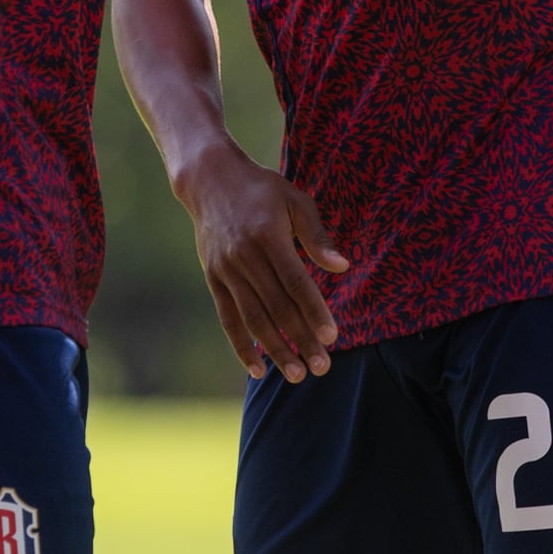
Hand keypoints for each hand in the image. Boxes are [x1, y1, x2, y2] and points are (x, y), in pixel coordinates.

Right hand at [173, 143, 349, 382]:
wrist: (210, 179)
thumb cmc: (262, 189)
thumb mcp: (295, 200)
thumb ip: (317, 236)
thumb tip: (342, 267)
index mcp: (268, 236)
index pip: (295, 282)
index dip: (314, 311)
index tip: (331, 337)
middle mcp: (245, 257)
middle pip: (276, 307)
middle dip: (300, 340)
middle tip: (322, 367)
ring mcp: (225, 270)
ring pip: (253, 319)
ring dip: (275, 350)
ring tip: (297, 374)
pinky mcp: (213, 279)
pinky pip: (228, 319)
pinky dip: (241, 346)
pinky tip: (258, 369)